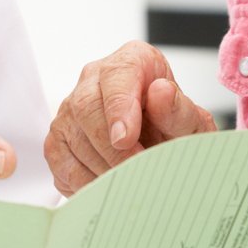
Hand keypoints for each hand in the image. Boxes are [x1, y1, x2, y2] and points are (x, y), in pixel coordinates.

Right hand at [44, 40, 216, 195]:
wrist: (160, 149)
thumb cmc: (173, 131)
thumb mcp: (190, 124)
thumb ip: (179, 110)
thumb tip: (161, 93)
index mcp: (132, 61)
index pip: (117, 76)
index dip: (119, 108)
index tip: (126, 139)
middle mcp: (94, 79)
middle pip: (86, 107)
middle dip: (110, 148)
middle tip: (134, 171)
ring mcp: (70, 109)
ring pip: (71, 136)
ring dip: (101, 168)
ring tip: (130, 182)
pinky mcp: (57, 140)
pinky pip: (61, 163)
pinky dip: (85, 182)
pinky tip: (109, 186)